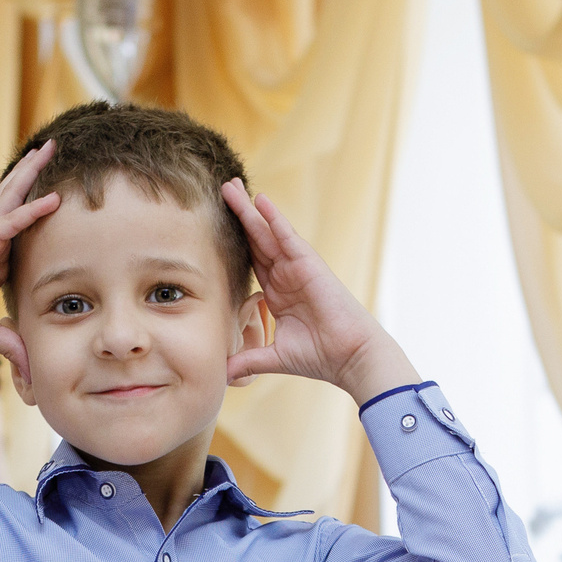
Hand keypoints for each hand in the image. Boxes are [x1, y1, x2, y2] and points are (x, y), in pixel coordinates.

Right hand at [0, 140, 62, 385]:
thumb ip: (12, 344)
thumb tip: (31, 371)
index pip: (23, 227)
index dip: (39, 208)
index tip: (59, 193)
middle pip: (18, 200)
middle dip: (35, 175)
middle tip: (53, 150)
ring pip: (14, 198)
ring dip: (33, 174)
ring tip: (49, 148)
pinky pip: (11, 222)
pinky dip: (33, 210)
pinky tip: (53, 199)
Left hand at [220, 180, 418, 402]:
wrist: (350, 357)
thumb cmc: (320, 357)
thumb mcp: (274, 357)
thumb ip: (248, 361)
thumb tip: (221, 375)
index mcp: (277, 294)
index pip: (250, 263)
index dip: (233, 244)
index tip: (211, 227)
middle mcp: (286, 277)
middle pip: (256, 240)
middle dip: (238, 215)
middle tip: (221, 190)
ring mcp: (298, 268)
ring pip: (267, 233)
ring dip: (249, 210)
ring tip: (231, 186)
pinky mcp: (310, 265)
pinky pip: (288, 238)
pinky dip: (274, 219)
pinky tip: (260, 200)